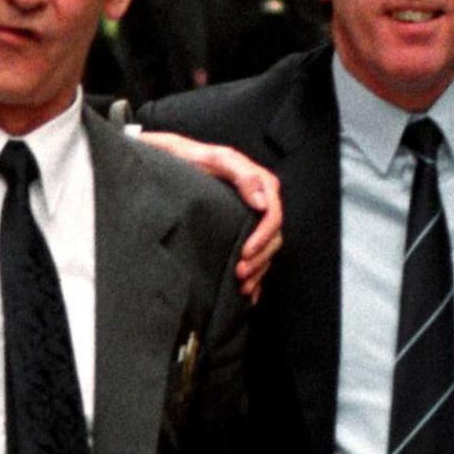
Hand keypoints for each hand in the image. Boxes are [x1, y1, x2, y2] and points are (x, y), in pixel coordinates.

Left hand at [132, 131, 284, 298]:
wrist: (179, 161)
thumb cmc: (197, 159)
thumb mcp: (218, 160)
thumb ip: (243, 176)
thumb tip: (261, 203)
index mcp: (262, 185)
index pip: (273, 216)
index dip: (262, 237)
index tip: (245, 253)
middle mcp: (262, 203)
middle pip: (273, 238)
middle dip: (260, 259)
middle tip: (240, 274)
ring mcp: (254, 219)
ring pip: (267, 250)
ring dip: (258, 271)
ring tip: (241, 286)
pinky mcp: (245, 230)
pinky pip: (258, 256)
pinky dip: (256, 276)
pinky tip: (249, 293)